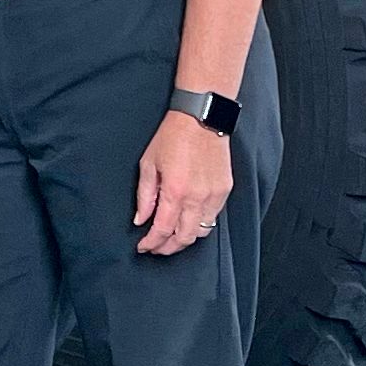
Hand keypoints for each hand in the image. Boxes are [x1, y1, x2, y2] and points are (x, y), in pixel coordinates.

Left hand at [135, 113, 234, 254]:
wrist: (202, 117)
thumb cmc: (173, 136)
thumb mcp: (149, 164)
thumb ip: (145, 196)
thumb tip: (141, 219)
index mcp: (175, 191)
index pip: (162, 230)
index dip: (151, 243)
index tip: (144, 246)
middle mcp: (197, 197)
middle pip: (184, 238)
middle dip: (168, 248)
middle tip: (157, 248)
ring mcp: (214, 195)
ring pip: (201, 231)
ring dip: (185, 238)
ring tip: (172, 236)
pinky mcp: (225, 190)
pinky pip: (213, 216)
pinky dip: (200, 223)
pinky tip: (189, 220)